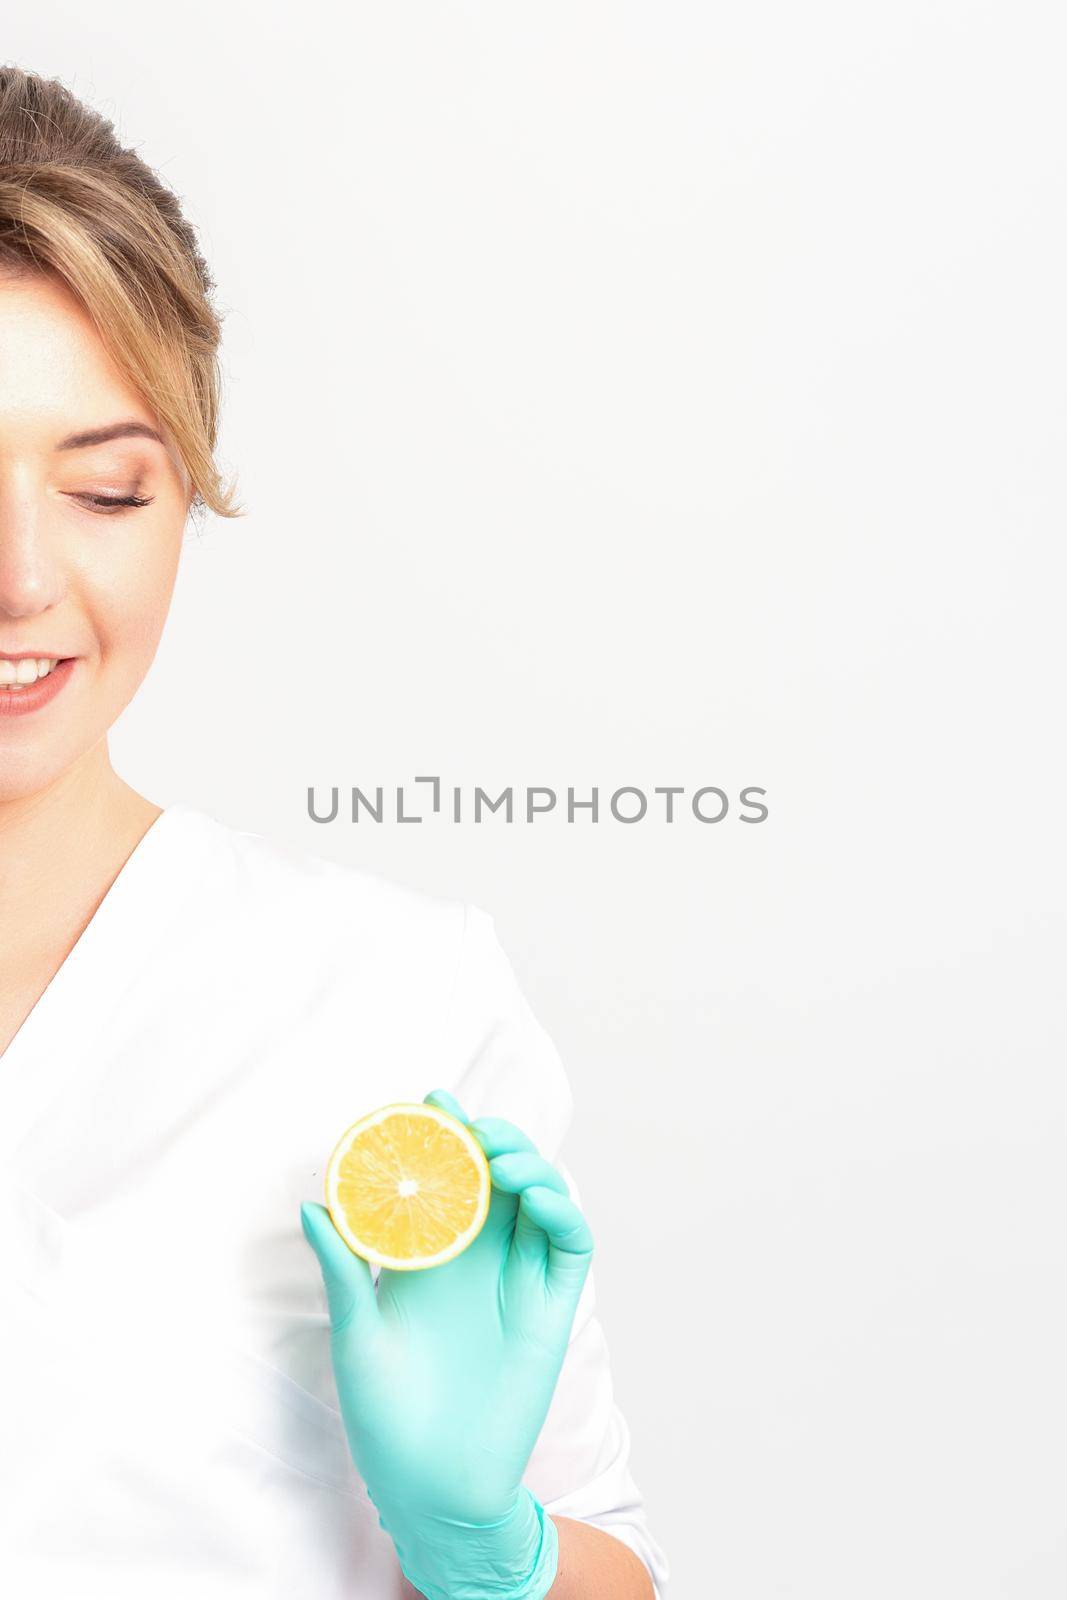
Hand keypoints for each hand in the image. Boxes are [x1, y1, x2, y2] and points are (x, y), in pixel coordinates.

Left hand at [300, 1088, 594, 1599]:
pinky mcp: (550, 1307)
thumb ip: (343, 1270)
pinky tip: (536, 1195)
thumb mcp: (354, 1333)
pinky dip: (563, 1209)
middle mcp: (478, 1258)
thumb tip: (310, 1206)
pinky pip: (570, 1245)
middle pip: (499, 1174)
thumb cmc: (383, 1414)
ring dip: (530, 1163)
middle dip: (491, 1137)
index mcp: (430, 1255)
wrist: (428, 1486)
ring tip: (500, 1157)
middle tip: (469, 1125)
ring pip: (540, 1197)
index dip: (445, 1134)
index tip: (431, 1100)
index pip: (447, 1177)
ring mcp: (518, 1278)